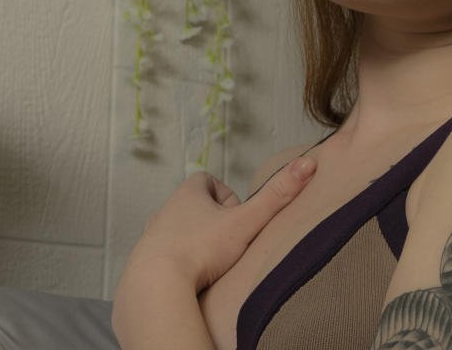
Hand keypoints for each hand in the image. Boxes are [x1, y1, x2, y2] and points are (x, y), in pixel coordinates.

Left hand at [121, 155, 316, 292]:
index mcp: (187, 194)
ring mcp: (151, 237)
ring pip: (179, 233)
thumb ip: (277, 196)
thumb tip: (308, 164)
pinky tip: (191, 280)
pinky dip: (179, 266)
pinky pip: (165, 258)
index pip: (208, 181)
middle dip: (212, 223)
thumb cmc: (201, 250)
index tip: (237, 217)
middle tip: (228, 243)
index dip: (227, 196)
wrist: (155, 287)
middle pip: (194, 208)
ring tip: (211, 264)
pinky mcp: (143, 263)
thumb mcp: (246, 222)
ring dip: (196, 244)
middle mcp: (165, 211)